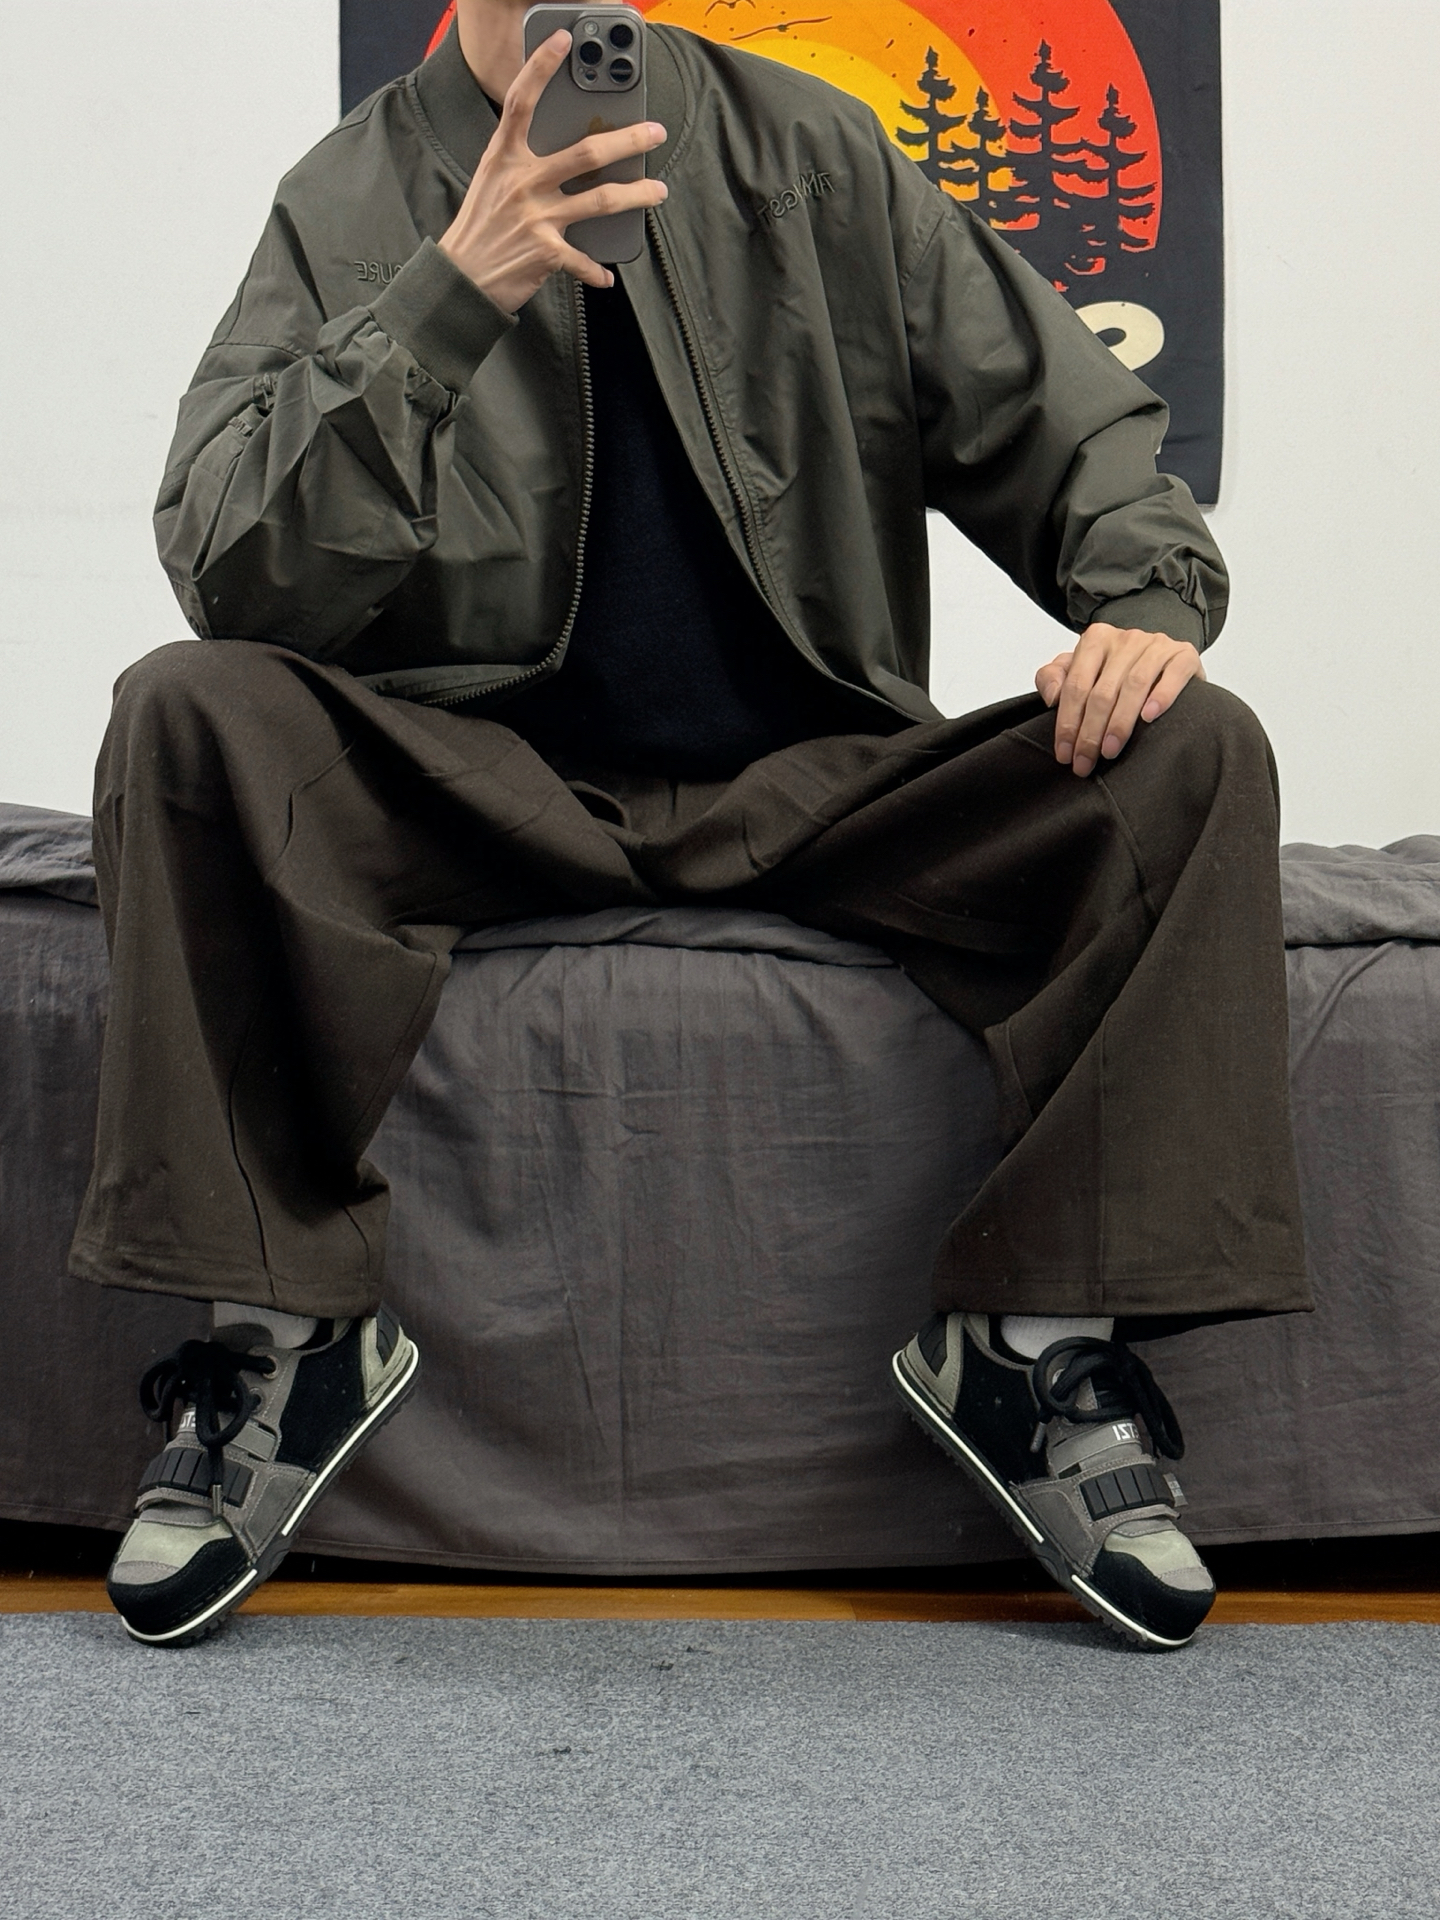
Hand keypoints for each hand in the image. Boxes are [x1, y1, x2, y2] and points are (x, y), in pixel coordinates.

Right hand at [438, 31, 668, 314]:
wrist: (460, 278)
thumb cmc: (480, 228)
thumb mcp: (492, 183)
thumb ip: (524, 164)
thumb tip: (572, 156)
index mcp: (504, 157)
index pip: (522, 102)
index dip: (541, 68)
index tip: (562, 39)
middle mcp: (522, 182)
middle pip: (586, 153)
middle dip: (628, 140)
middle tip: (654, 132)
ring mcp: (536, 217)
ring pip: (600, 200)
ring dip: (635, 195)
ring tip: (657, 191)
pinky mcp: (545, 252)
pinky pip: (583, 259)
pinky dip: (598, 270)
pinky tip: (608, 274)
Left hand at [1035, 623, 1205, 776]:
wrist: (1161, 656)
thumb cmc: (1115, 669)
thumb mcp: (1078, 669)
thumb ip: (1053, 678)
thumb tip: (1051, 697)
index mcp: (1096, 640)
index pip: (1076, 685)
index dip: (1068, 722)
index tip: (1065, 754)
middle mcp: (1126, 639)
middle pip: (1103, 691)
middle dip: (1091, 732)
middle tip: (1085, 762)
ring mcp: (1157, 646)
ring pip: (1134, 686)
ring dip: (1120, 723)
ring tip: (1110, 751)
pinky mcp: (1184, 656)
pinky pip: (1173, 675)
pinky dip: (1161, 697)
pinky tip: (1149, 718)